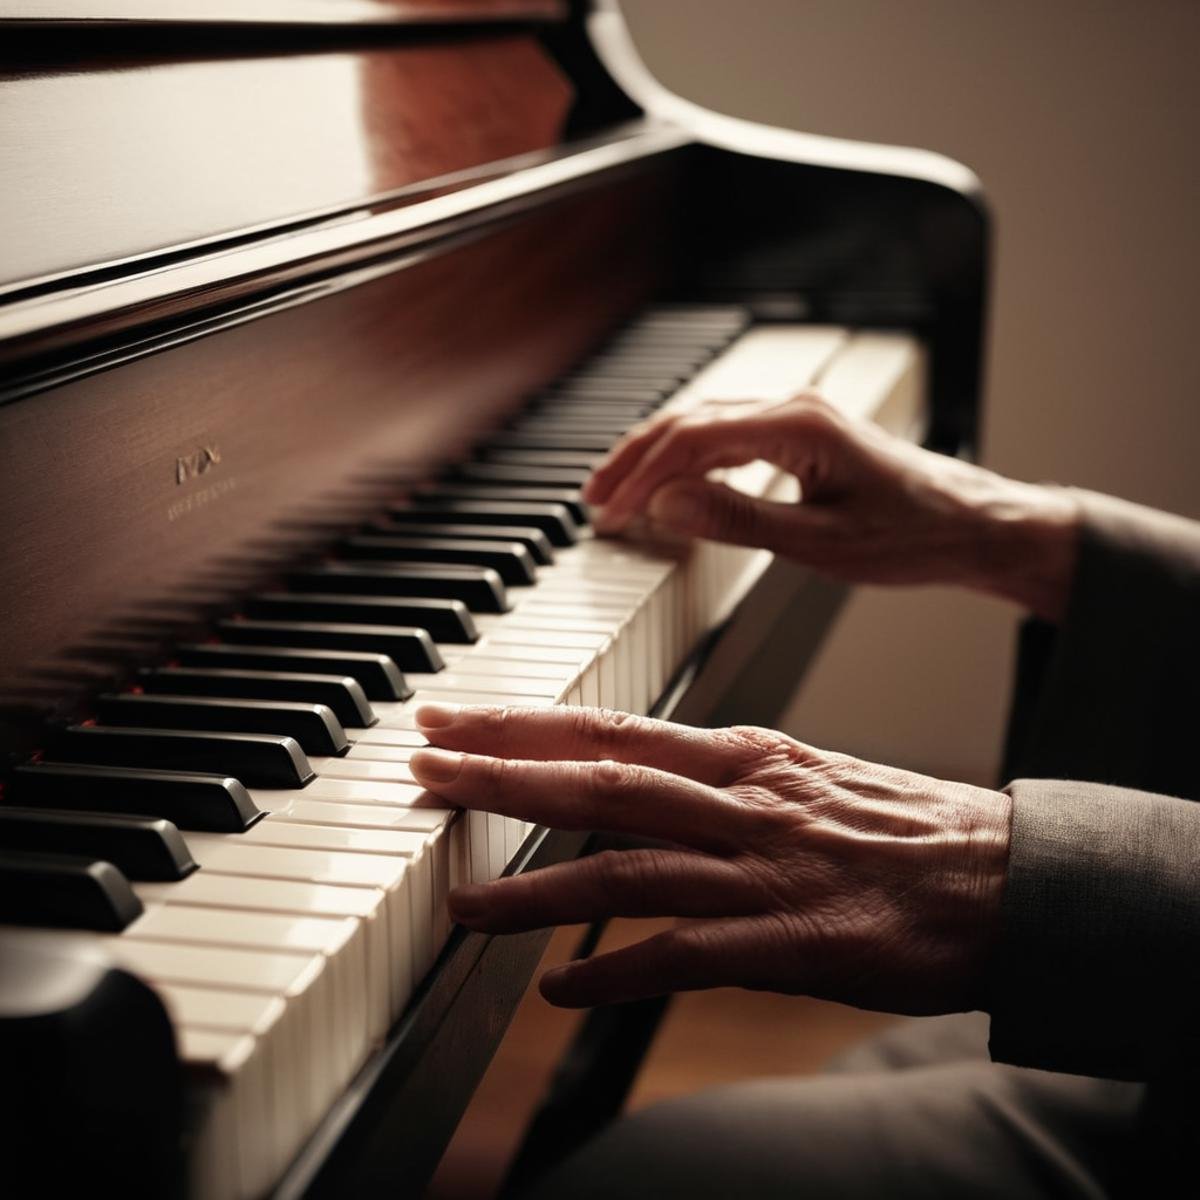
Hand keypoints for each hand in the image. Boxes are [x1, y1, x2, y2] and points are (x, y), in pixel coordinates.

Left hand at [409, 704, 1011, 1013]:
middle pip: (599, 779)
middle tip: (421, 770)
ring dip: (532, 885)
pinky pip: (683, 957)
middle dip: (499, 775)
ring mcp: (762, 871)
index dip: (521, 722)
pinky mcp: (791, 944)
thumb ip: (717, 777)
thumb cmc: (900, 825)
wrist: (1005, 877)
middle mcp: (742, 800)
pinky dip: (614, 973)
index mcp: (743, 754)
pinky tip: (561, 990)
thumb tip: (640, 782)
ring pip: (624, 867)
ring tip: (459, 899)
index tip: (452, 717)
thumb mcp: (802, 773)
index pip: (611, 725)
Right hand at [584, 394, 1079, 621]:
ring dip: (655, 459)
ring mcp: (797, 419)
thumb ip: (739, 521)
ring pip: (704, 426)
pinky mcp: (800, 437)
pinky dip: (688, 462)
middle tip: (594, 502)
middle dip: (634, 460)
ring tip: (615, 493)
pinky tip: (668, 484)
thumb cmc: (911, 535)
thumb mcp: (821, 544)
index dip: (642, 474)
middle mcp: (793, 410)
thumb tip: (667, 505)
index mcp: (798, 426)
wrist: (969, 525)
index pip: (694, 438)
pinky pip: (728, 439)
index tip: (610, 510)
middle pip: (689, 421)